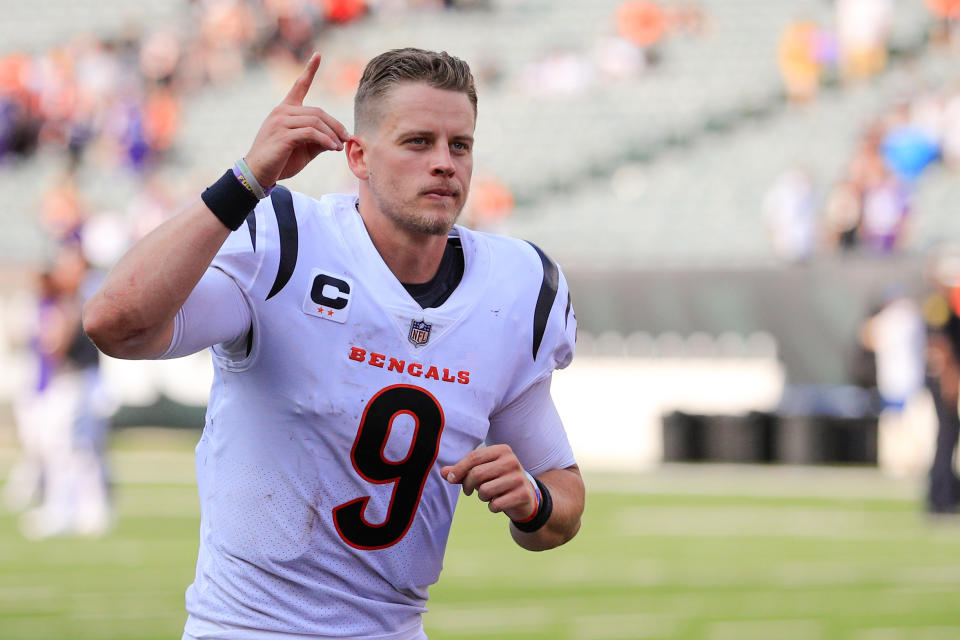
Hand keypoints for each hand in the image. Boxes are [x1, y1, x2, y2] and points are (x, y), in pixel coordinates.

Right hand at [244, 52, 350, 187]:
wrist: (258, 173)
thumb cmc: (281, 160)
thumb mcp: (304, 148)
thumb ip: (320, 139)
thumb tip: (339, 138)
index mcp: (285, 110)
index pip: (299, 86)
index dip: (309, 70)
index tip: (318, 55)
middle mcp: (282, 111)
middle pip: (318, 111)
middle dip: (336, 125)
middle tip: (347, 138)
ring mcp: (281, 121)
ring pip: (315, 121)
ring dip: (332, 134)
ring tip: (339, 146)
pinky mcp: (283, 134)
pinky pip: (311, 133)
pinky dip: (325, 139)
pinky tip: (332, 147)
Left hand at [441, 445, 537, 521]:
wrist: (526, 497)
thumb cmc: (498, 480)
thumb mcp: (482, 471)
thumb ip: (462, 471)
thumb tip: (443, 472)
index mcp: (502, 450)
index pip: (474, 457)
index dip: (458, 469)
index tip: (450, 478)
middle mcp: (512, 461)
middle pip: (477, 474)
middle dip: (467, 485)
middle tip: (468, 490)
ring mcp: (519, 478)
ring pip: (485, 490)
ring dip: (481, 497)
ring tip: (488, 495)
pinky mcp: (522, 494)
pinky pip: (495, 504)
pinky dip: (492, 507)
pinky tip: (498, 503)